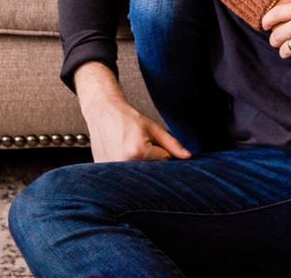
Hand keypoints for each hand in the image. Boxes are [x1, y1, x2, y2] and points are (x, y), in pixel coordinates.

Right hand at [75, 62, 190, 163]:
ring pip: (138, 174)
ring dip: (138, 165)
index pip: (163, 160)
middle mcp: (123, 164)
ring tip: (128, 147)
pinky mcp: (104, 173)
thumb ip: (172, 144)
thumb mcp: (153, 128)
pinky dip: (125, 169)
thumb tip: (188, 157)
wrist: (103, 113)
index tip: (150, 140)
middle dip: (151, 160)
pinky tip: (119, 153)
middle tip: (139, 143)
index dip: (160, 150)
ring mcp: (111, 171)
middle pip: (150, 171)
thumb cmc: (128, 119)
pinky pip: (124, 176)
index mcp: (138, 152)